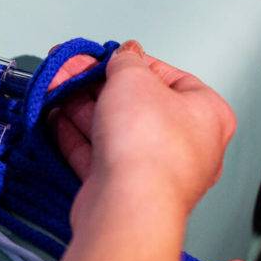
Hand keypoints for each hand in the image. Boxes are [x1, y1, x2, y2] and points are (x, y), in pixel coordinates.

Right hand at [48, 41, 235, 219]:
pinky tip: (54, 119)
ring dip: (81, 107)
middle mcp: (187, 145)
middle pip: (136, 103)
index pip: (169, 77)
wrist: (128, 205)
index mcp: (207, 114)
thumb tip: (125, 55)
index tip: (106, 57)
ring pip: (114, 129)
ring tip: (54, 89)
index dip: (132, 63)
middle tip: (69, 70)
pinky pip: (99, 156)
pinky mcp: (124, 189)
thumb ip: (126, 60)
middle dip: (96, 85)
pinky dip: (76, 137)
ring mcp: (154, 170)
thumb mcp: (133, 77)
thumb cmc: (148, 144)